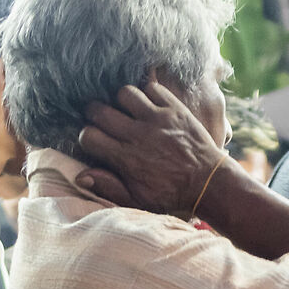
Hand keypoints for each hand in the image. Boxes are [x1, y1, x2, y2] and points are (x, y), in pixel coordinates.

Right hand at [77, 78, 224, 212]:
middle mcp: (138, 135)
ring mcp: (157, 119)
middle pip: (100, 111)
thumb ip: (109, 188)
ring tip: (127, 110)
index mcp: (126, 159)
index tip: (95, 141)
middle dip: (95, 113)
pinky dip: (148, 93)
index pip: (89, 136)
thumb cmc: (171, 194)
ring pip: (125, 93)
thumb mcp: (138, 200)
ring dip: (122, 100)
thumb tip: (81, 177)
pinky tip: (149, 105)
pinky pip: (152, 87)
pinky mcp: (174, 109)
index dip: (87, 137)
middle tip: (102, 119)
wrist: (208, 182)